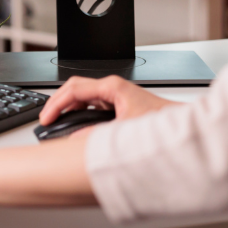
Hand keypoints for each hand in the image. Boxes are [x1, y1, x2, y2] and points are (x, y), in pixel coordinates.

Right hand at [38, 75, 178, 127]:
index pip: (74, 89)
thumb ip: (96, 136)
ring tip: (56, 123)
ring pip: (82, 96)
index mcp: (112, 87)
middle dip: (57, 103)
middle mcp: (112, 88)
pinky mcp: (117, 103)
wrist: (180, 126)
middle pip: (74, 89)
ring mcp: (115, 94)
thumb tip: (75, 141)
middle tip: (46, 120)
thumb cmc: (161, 123)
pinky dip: (79, 113)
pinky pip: (91, 104)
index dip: (56, 104)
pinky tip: (75, 125)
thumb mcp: (123, 132)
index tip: (46, 118)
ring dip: (68, 108)